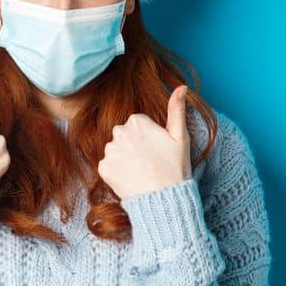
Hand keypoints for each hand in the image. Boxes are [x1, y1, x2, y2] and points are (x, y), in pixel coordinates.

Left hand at [99, 85, 192, 199]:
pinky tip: (131, 178)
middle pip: (124, 135)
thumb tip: (181, 86)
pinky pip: (108, 165)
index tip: (157, 149)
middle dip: (134, 145)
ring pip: (116, 150)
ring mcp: (110, 151)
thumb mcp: (180, 136)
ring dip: (125, 158)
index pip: (137, 124)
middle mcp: (118, 132)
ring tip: (141, 171)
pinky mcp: (103, 168)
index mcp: (136, 121)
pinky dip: (117, 171)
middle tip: (150, 161)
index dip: (149, 137)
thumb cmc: (175, 167)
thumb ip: (177, 109)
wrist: (163, 198)